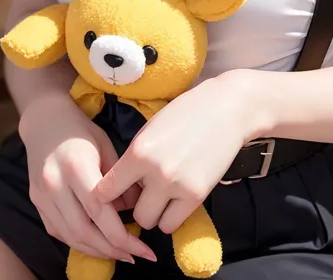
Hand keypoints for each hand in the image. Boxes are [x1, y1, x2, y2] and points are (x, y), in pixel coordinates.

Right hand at [19, 90, 156, 262]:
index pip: (99, 212)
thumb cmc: (81, 129)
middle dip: (112, 250)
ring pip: (70, 237)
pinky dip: (79, 242)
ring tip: (121, 254)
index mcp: (76, 166)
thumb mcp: (106, 144)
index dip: (122, 236)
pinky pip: (59, 232)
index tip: (144, 247)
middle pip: (84, 231)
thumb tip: (134, 208)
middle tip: (136, 256)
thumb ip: (119, 179)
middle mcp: (55, 184)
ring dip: (97, 251)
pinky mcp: (36, 203)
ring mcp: (42, 196)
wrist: (44, 119)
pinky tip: (98, 244)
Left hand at [94, 73, 253, 236]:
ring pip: (152, 222)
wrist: (227, 108)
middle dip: (137, 205)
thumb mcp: (151, 128)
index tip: (112, 195)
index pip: (105, 191)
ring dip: (155, 212)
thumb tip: (122, 185)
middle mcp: (155, 172)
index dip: (106, 196)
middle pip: (132, 213)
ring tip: (164, 195)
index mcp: (138, 151)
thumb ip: (135, 157)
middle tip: (146, 192)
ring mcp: (177, 186)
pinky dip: (172, 215)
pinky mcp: (197, 195)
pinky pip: (173, 223)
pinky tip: (177, 198)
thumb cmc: (186, 113)